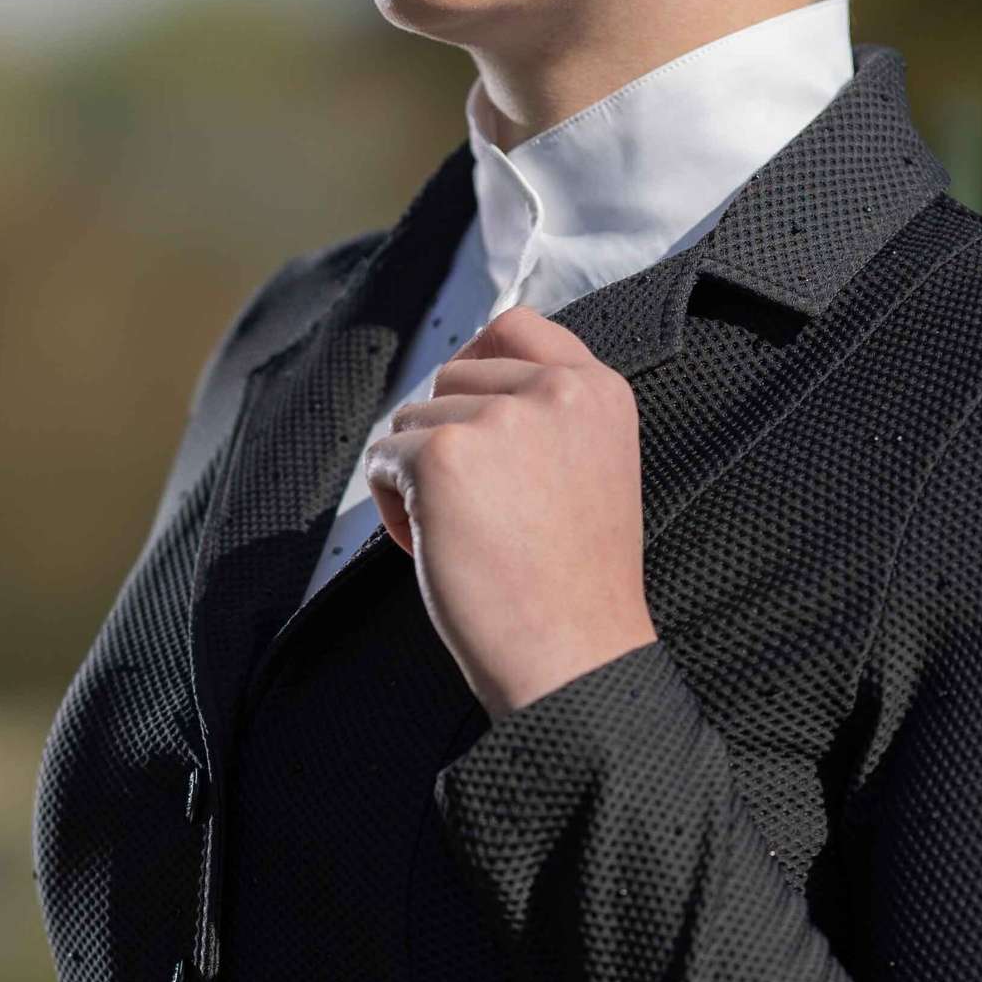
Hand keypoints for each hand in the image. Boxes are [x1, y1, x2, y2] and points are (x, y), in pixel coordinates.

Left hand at [363, 303, 660, 717]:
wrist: (572, 655)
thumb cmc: (573, 586)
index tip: (469, 414)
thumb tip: (463, 387)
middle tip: (478, 511)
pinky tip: (433, 548)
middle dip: (446, 436)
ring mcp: (499, 420)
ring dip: (417, 476)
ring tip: (462, 537)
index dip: (477, 366)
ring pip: (412, 419)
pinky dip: (390, 506)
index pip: (516, 326)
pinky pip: (382, 459)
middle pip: (453, 375)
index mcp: (599, 392)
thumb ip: (546, 418)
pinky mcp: (444, 456)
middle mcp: (556, 391)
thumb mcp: (590, 471)